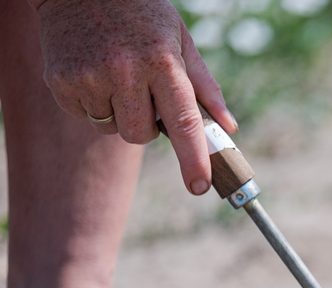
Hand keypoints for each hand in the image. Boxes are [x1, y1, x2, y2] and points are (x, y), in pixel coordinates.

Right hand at [34, 0, 235, 194]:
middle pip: (141, 135)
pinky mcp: (61, 82)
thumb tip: (228, 126)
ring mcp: (89, 76)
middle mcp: (125, 70)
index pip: (183, 122)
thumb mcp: (181, 40)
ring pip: (114, 130)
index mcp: (162, 62)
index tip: (199, 186)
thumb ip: (205, 87)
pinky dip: (93, 103)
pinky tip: (93, 71)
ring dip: (119, 113)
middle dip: (147, 125)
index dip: (192, 159)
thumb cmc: (142, 15)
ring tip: (116, 74)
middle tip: (143, 91)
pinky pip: (86, 117)